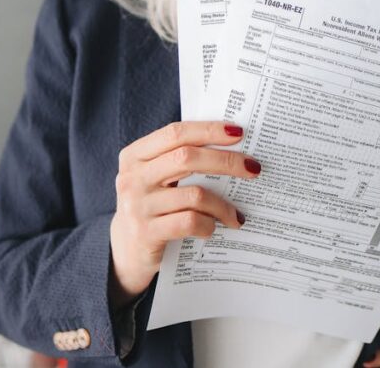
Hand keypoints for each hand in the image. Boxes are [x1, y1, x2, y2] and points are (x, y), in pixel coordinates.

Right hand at [108, 121, 260, 308]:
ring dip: (223, 205)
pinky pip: (189, 222)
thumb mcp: (155, 178)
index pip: (175, 133)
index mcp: (134, 155)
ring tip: (236, 215)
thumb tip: (232, 147)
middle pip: (187, 158)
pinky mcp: (146, 233)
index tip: (239, 133)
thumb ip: (179, 160)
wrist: (125, 250)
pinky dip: (208, 224)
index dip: (209, 130)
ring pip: (194, 194)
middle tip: (253, 168)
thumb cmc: (152, 206)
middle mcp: (132, 177)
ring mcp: (137, 206)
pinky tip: (214, 228)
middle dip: (226, 161)